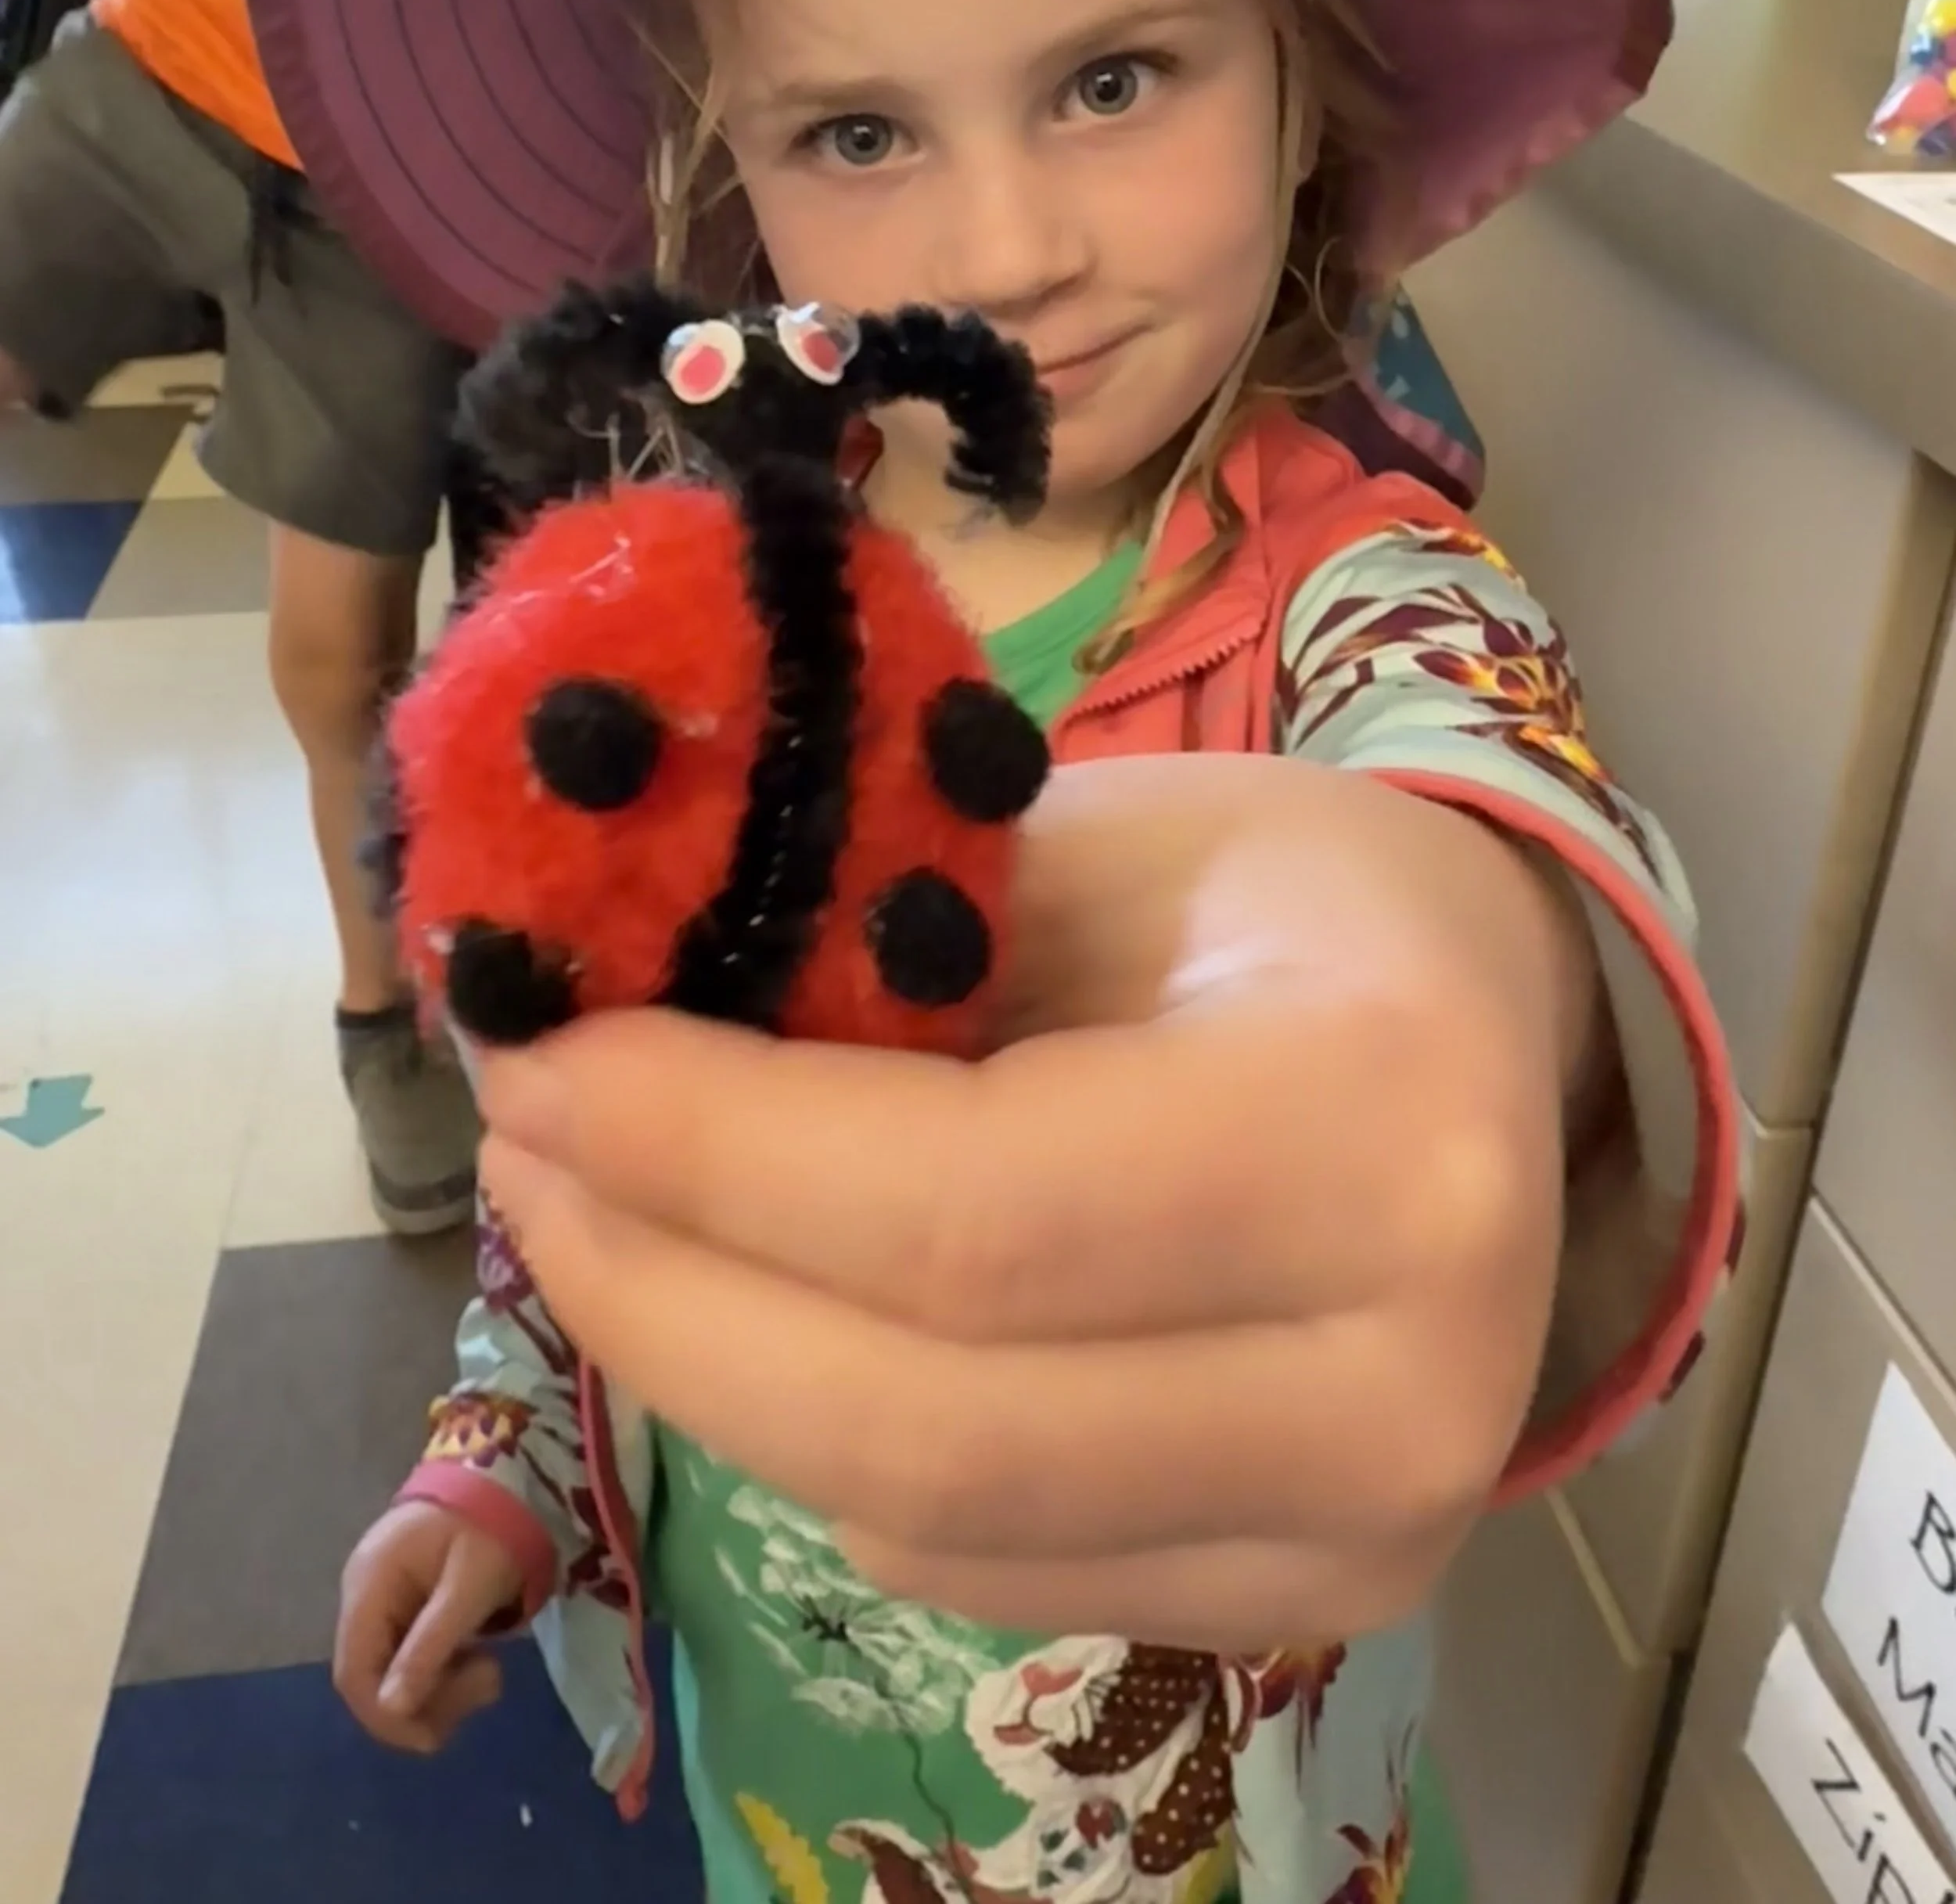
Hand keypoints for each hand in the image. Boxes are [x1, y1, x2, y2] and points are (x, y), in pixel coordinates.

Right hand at [336, 1501, 520, 1753]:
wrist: (512, 1477)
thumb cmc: (492, 1527)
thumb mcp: (469, 1587)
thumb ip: (429, 1646)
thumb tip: (391, 1707)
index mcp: (369, 1585)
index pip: (354, 1674)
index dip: (386, 1717)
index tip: (436, 1738)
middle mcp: (364, 1594)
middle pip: (372, 1678)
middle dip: (425, 1702)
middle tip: (486, 1686)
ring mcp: (383, 1598)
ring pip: (393, 1672)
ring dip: (439, 1690)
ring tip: (490, 1671)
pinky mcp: (406, 1603)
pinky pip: (410, 1653)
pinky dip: (442, 1670)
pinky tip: (477, 1659)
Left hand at [474, 756, 1588, 1651]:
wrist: (1506, 1051)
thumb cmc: (1292, 901)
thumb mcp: (1100, 844)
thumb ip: (886, 937)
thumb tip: (601, 1020)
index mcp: (1376, 1127)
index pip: (971, 1209)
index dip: (708, 1156)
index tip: (533, 1064)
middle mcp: (1405, 1381)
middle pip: (930, 1421)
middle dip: (665, 1293)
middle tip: (522, 1156)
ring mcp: (1370, 1534)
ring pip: (933, 1520)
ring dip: (715, 1375)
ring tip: (598, 1221)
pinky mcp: (1314, 1603)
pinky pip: (983, 1566)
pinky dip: (829, 1448)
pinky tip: (767, 1318)